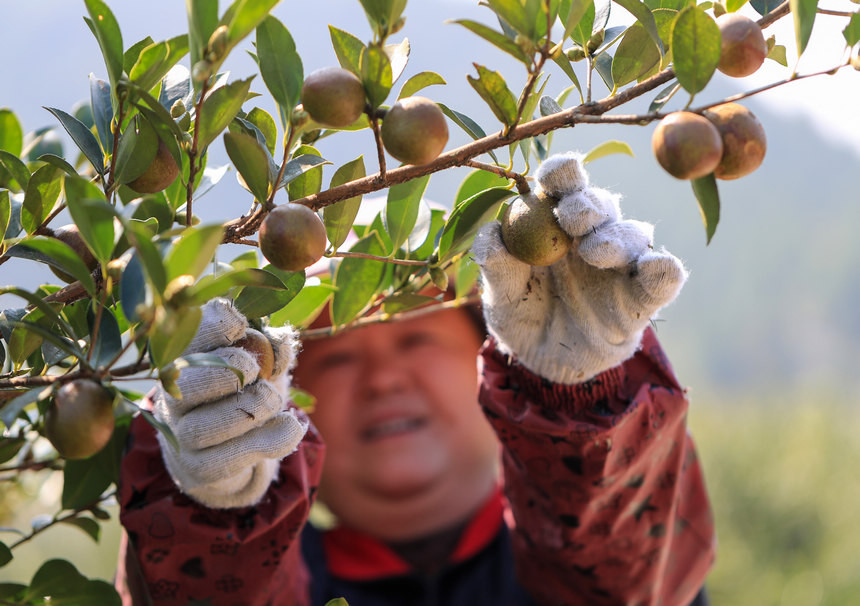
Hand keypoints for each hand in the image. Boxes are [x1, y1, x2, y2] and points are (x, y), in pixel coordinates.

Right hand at [152, 298, 307, 508]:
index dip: (211, 326)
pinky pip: (229, 459)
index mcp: (182, 361)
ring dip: (251, 409)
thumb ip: (270, 347)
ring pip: (205, 427)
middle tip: (254, 368)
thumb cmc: (243, 390)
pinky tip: (292, 427)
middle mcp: (172, 399)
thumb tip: (280, 343)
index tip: (241, 324)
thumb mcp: (260, 361)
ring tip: (273, 399)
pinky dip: (267, 441)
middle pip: (185, 386)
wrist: (228, 449)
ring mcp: (183, 437)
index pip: (185, 338)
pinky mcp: (200, 469)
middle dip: (226, 371)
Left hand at [472, 152, 686, 383]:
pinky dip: (664, 271)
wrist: (545, 364)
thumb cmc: (521, 317)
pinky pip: (661, 280)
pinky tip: (658, 268)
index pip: (563, 187)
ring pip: (631, 235)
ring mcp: (621, 265)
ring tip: (595, 252)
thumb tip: (492, 237)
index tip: (559, 173)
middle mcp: (592, 235)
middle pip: (599, 205)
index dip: (564, 173)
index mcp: (554, 224)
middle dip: (587, 206)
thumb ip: (498, 270)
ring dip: (617, 238)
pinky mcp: (641, 298)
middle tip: (572, 218)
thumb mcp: (501, 299)